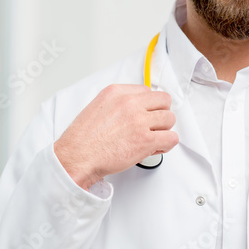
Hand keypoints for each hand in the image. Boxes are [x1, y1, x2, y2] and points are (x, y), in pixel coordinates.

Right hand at [54, 84, 178, 189]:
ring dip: (164, 130)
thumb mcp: (97, 108)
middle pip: (163, 101)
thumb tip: (134, 109)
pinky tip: (155, 148)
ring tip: (153, 139)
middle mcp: (129, 103)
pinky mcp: (145, 140)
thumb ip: (118, 104)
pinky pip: (171, 138)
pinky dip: (166, 145)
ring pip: (170, 119)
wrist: (77, 157)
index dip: (149, 105)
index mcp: (117, 92)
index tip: (146, 114)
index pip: (147, 91)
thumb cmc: (83, 139)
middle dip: (160, 114)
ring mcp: (139, 121)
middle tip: (152, 126)